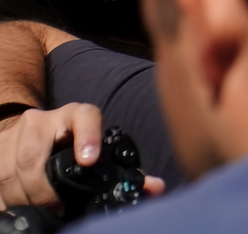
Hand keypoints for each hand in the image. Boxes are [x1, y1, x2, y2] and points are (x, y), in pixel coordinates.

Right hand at [0, 106, 164, 208]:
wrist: (34, 130)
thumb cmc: (72, 141)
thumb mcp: (95, 146)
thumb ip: (122, 167)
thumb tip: (154, 187)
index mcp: (74, 115)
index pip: (84, 116)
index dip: (87, 137)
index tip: (89, 160)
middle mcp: (42, 121)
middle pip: (34, 155)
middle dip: (42, 188)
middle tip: (56, 206)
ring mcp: (15, 135)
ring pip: (11, 169)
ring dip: (24, 196)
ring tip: (41, 211)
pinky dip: (7, 197)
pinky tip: (18, 206)